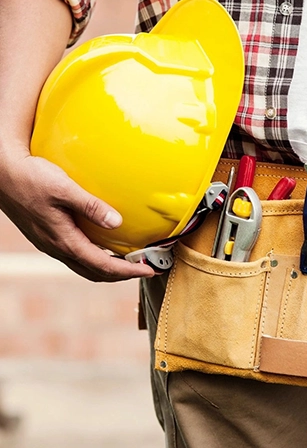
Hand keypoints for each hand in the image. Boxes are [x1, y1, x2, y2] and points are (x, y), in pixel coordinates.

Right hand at [0, 148, 154, 281]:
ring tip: (129, 262)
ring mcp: (50, 243)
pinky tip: (104, 245)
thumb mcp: (64, 188)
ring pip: (84, 266)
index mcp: (64, 240)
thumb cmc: (31, 176)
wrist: (0, 172)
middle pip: (95, 272)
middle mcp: (57, 247)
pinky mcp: (47, 236)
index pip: (103, 266)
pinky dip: (95, 258)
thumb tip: (118, 223)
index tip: (150, 270)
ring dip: (108, 268)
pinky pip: (76, 255)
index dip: (128, 271)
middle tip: (145, 269)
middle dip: (122, 275)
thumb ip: (92, 206)